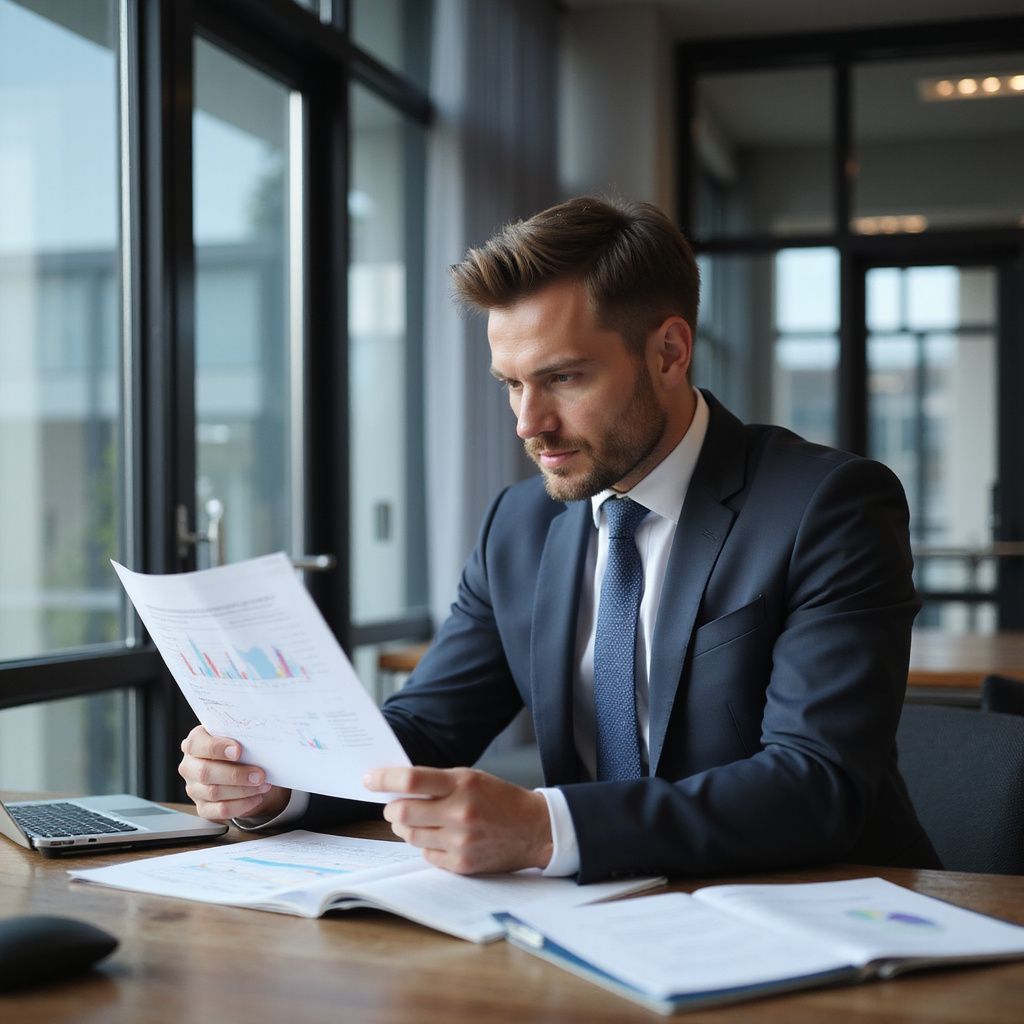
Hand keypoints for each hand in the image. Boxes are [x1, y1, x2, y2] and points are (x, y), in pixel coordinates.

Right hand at [178, 725, 290, 822]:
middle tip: (259, 774)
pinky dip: (241, 805)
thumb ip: (240, 737)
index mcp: (194, 743)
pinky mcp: (203, 807)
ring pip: (214, 793)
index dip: (216, 747)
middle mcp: (189, 766)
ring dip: (243, 790)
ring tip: (263, 785)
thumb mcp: (236, 738)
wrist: (237, 767)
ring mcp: (194, 789)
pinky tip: (256, 797)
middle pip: (205, 772)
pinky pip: (220, 810)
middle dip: (235, 775)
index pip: (196, 744)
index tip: (238, 750)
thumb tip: (259, 742)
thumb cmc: (236, 748)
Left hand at [364, 766, 552, 874]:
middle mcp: (460, 812)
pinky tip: (440, 837)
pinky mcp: (461, 864)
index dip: (384, 779)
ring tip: (421, 820)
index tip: (369, 779)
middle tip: (395, 805)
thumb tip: (396, 787)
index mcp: (463, 784)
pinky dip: (426, 845)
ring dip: (407, 826)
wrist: (534, 829)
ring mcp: (460, 841)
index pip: (412, 780)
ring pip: (410, 835)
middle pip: (402, 812)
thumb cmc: (499, 799)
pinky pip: (425, 855)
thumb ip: (437, 782)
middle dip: (392, 808)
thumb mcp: (471, 778)